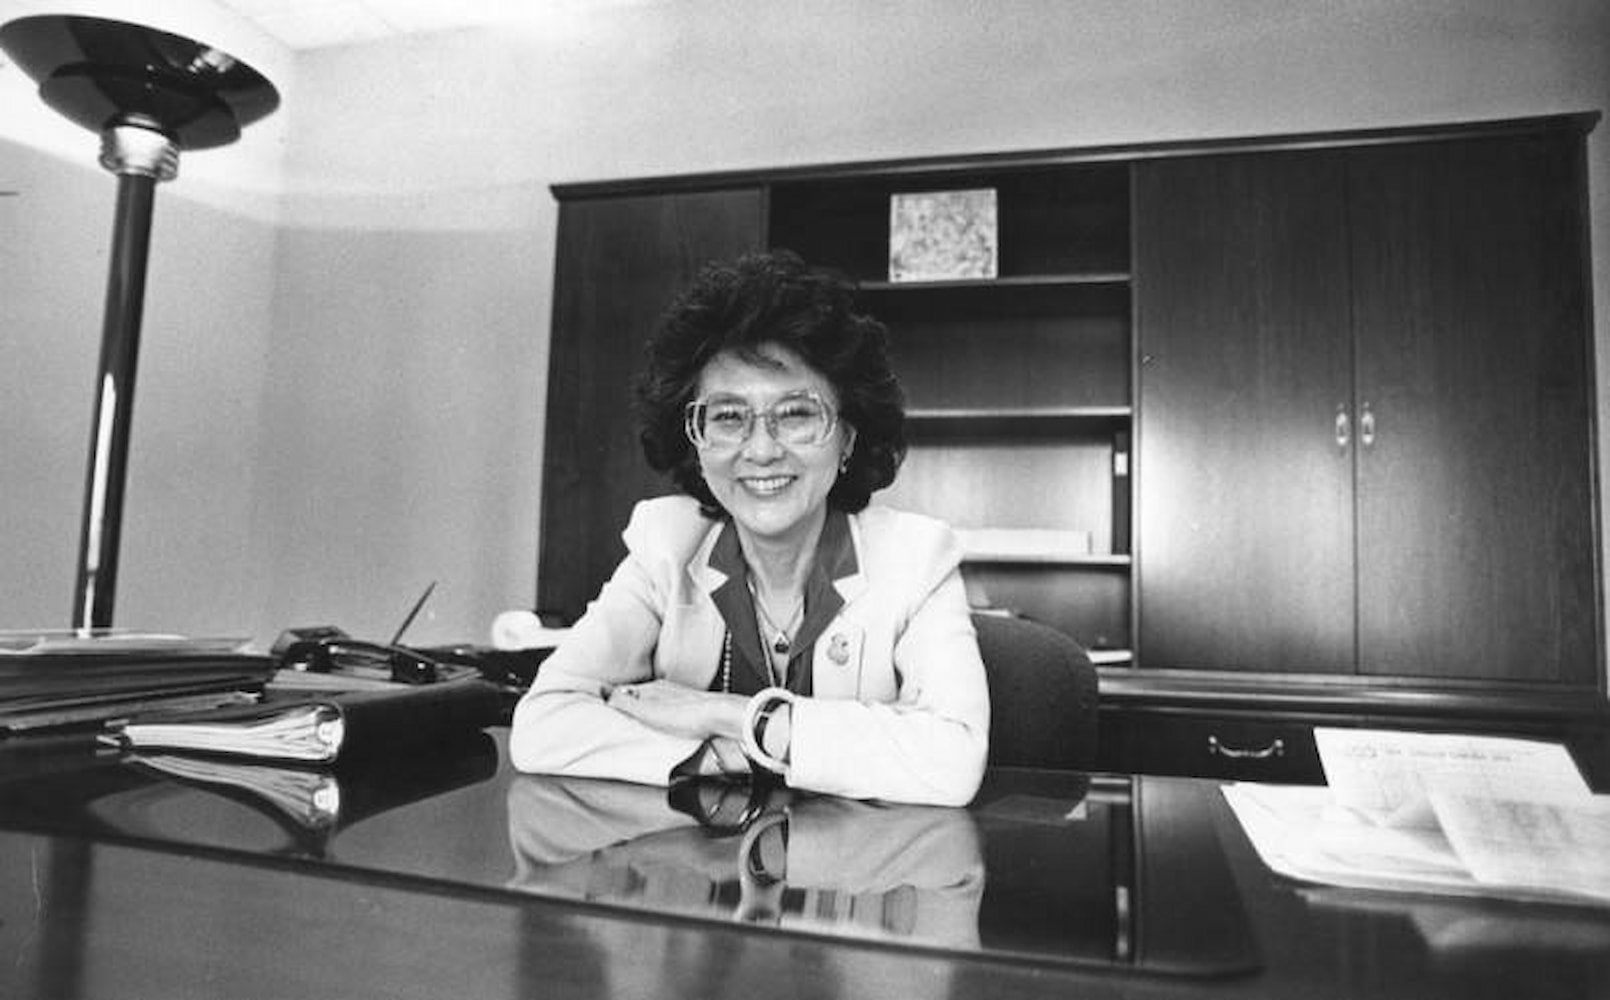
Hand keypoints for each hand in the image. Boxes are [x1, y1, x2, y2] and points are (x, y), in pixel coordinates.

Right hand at [607, 679, 746, 741]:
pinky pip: (672, 715)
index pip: (624, 692)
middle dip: (631, 711)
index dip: (614, 703)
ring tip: (643, 731)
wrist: (721, 716)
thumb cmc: (686, 714)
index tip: (607, 715)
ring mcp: (680, 699)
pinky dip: (664, 722)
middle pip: (640, 699)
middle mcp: (664, 691)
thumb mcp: (646, 711)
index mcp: (650, 689)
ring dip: (648, 717)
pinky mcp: (692, 710)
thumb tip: (605, 697)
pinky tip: (667, 732)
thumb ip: (624, 703)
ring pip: (656, 706)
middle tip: (623, 725)